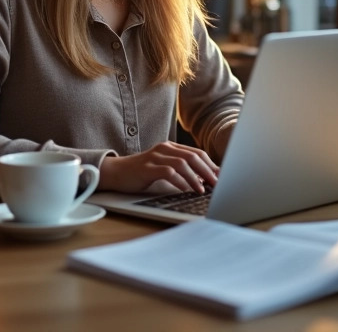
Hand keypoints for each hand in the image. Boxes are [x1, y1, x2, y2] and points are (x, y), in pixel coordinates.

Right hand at [99, 142, 219, 193]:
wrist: (116, 172)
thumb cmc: (142, 173)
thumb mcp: (163, 168)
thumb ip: (181, 170)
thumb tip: (204, 180)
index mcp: (171, 147)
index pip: (197, 153)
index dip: (211, 165)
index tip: (221, 177)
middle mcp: (165, 149)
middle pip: (193, 156)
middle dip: (208, 171)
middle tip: (217, 184)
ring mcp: (155, 157)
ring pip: (182, 163)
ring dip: (195, 177)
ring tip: (202, 190)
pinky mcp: (147, 168)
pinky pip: (168, 172)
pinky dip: (180, 181)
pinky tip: (186, 190)